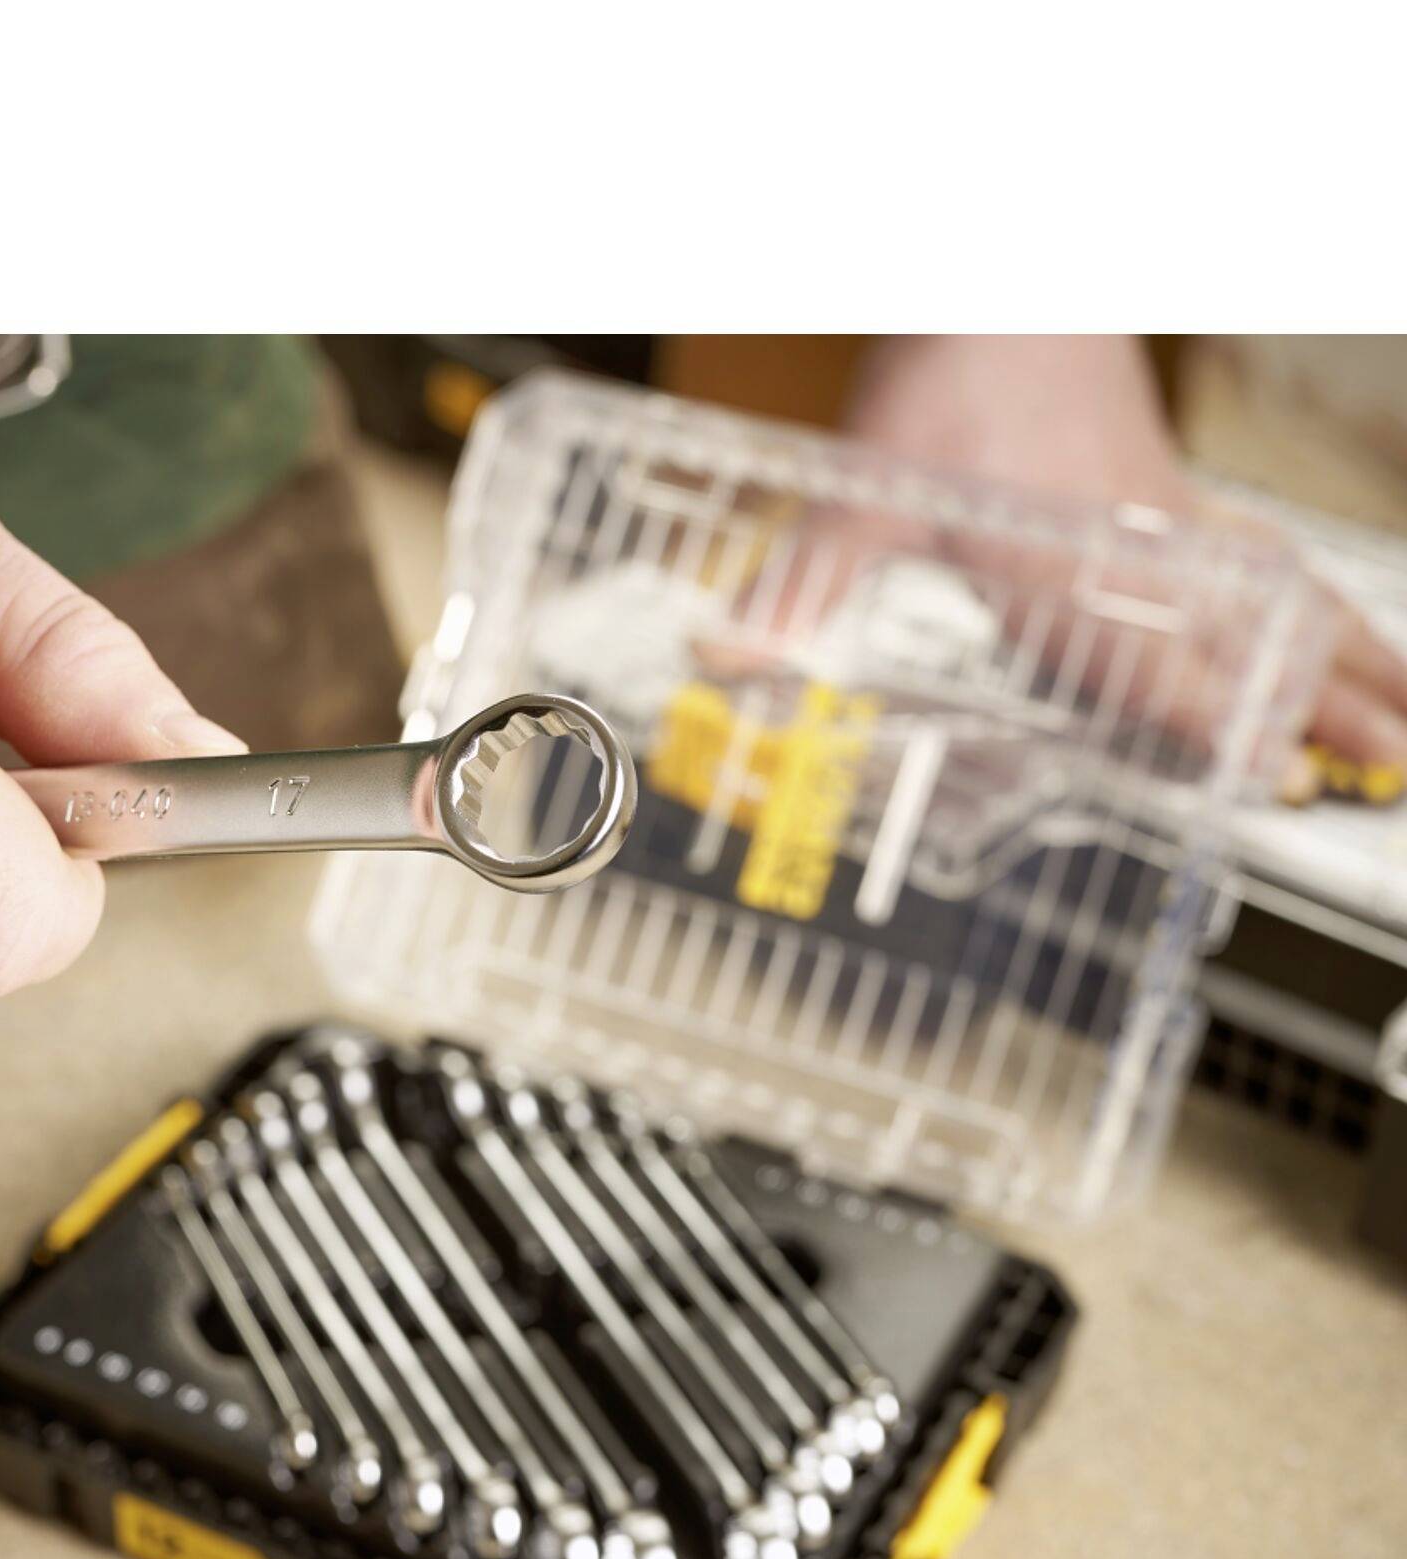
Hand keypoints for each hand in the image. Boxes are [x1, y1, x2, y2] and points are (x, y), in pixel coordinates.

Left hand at [844, 336, 1406, 776]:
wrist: (998, 286)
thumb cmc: (936, 389)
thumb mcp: (855, 497)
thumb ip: (799, 586)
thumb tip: (720, 655)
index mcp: (1060, 564)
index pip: (1154, 660)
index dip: (1213, 723)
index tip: (1268, 773)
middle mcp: (1131, 551)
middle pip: (1244, 641)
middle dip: (1315, 712)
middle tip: (1388, 772)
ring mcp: (1166, 523)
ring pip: (1275, 599)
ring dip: (1344, 663)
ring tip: (1403, 725)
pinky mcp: (1174, 496)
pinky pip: (1261, 558)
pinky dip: (1312, 604)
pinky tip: (1339, 631)